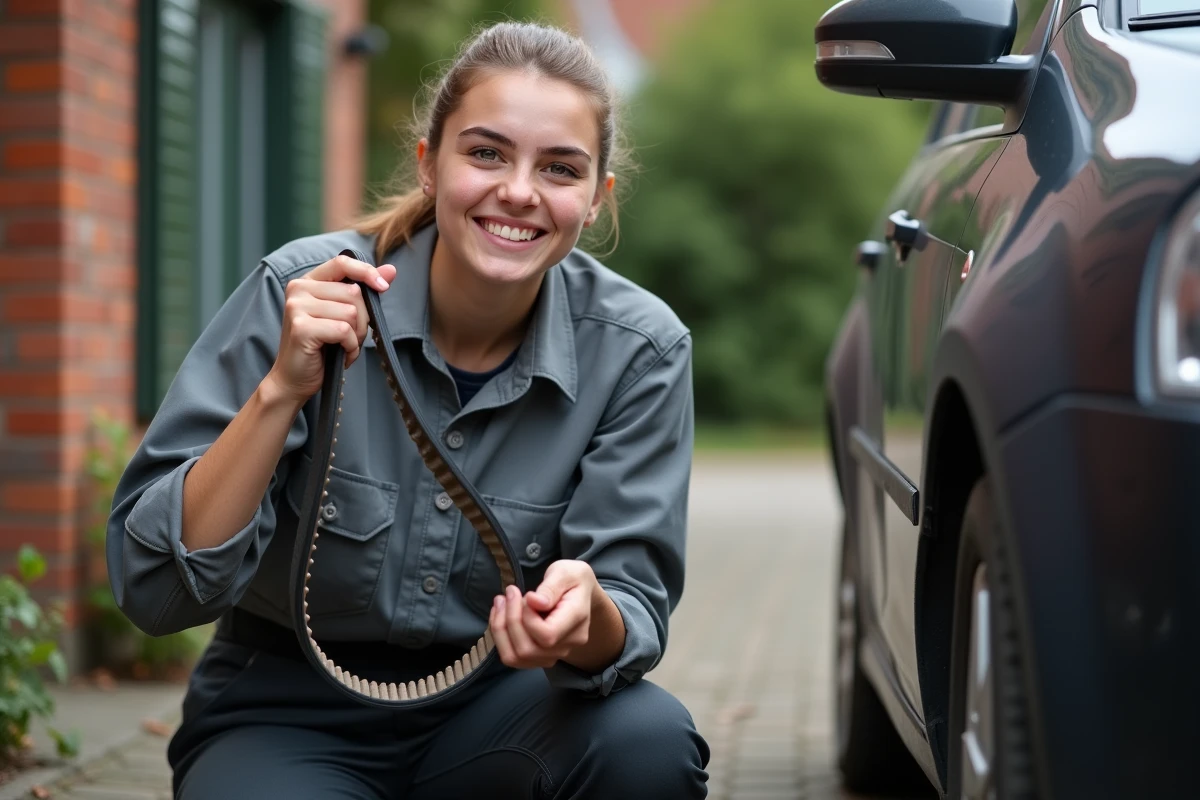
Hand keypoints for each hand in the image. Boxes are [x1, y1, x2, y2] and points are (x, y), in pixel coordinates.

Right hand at [264, 255, 396, 405]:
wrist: (294, 379)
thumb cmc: (321, 347)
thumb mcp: (343, 314)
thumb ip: (364, 290)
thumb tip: (390, 270)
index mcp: (308, 281)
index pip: (342, 262)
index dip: (366, 272)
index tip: (383, 287)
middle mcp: (299, 289)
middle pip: (353, 292)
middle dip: (362, 319)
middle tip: (349, 337)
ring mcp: (297, 307)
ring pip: (351, 312)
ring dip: (356, 336)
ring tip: (342, 346)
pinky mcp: (302, 328)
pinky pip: (344, 330)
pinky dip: (350, 346)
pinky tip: (340, 354)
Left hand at [489, 559, 597, 669]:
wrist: (579, 591)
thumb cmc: (572, 578)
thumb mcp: (565, 572)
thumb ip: (550, 587)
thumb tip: (533, 602)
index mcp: (577, 620)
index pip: (547, 635)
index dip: (528, 618)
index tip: (526, 595)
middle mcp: (568, 643)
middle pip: (528, 650)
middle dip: (510, 620)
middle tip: (509, 592)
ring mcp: (555, 654)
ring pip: (517, 657)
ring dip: (501, 629)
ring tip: (501, 602)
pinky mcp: (542, 656)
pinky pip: (514, 657)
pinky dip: (501, 637)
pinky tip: (500, 615)